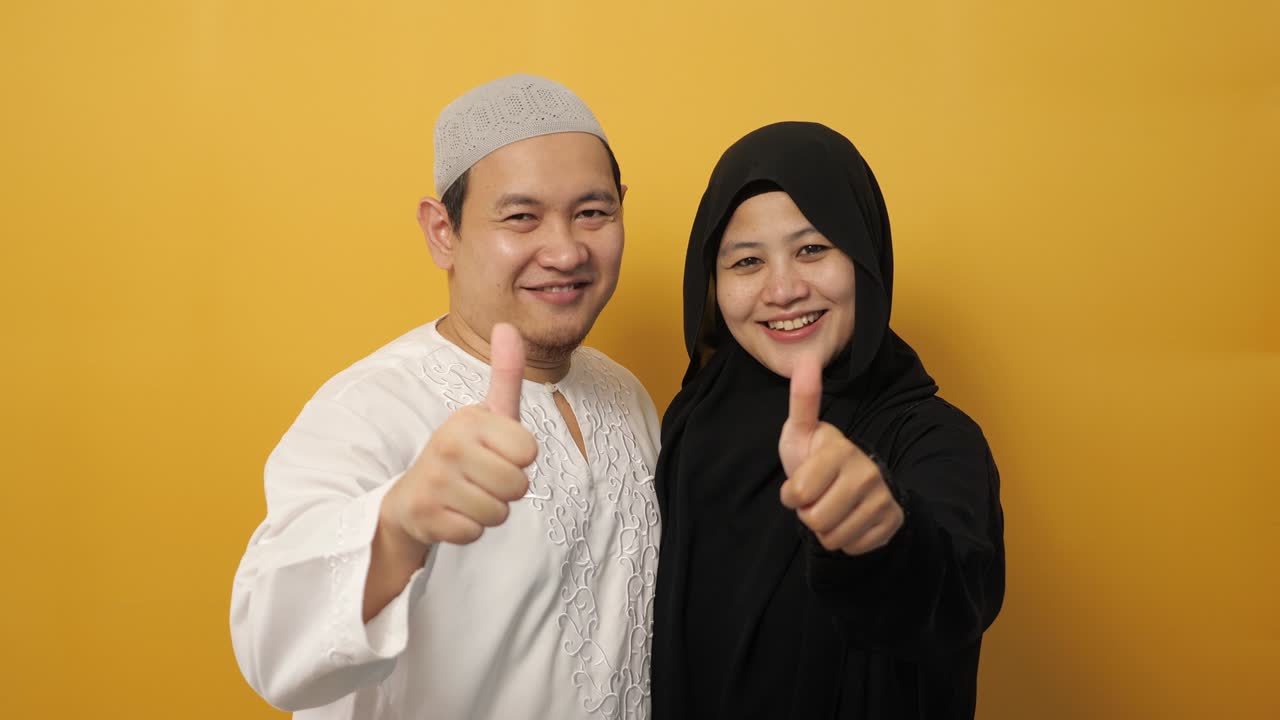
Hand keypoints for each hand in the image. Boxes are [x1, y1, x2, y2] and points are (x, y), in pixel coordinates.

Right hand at [381, 323, 538, 547]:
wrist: (413, 496)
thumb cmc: (464, 453)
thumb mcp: (488, 414)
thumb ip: (505, 373)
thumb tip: (507, 325)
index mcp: (468, 418)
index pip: (529, 451)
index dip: (519, 458)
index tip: (496, 452)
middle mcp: (447, 445)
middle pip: (518, 485)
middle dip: (507, 489)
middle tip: (482, 478)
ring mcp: (434, 482)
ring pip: (499, 512)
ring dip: (489, 510)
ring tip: (467, 494)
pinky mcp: (425, 517)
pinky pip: (476, 533)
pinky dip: (469, 529)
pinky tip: (452, 513)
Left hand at [778, 355, 903, 555]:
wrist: (851, 486)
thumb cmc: (817, 459)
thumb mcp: (801, 432)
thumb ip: (802, 401)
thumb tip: (805, 362)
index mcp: (839, 450)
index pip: (796, 495)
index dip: (791, 495)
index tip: (799, 484)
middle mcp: (866, 472)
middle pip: (814, 520)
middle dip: (808, 514)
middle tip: (818, 497)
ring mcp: (882, 498)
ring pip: (833, 537)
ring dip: (826, 529)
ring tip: (833, 507)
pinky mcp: (891, 522)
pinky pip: (852, 548)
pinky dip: (846, 540)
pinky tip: (851, 519)